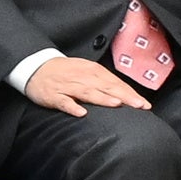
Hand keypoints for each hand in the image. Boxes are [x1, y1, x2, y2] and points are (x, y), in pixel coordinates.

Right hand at [23, 55, 150, 118]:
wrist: (35, 66)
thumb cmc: (65, 71)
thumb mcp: (86, 71)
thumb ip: (104, 82)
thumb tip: (125, 95)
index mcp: (92, 70)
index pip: (115, 82)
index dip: (131, 93)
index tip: (145, 105)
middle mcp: (82, 77)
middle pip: (106, 87)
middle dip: (124, 96)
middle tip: (139, 105)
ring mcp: (67, 86)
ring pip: (88, 92)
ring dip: (102, 98)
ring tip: (116, 104)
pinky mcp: (53, 95)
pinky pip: (64, 102)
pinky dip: (72, 107)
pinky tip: (81, 113)